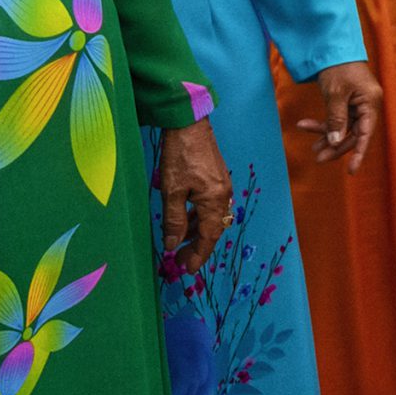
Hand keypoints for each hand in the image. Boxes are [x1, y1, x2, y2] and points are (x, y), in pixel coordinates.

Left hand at [156, 119, 234, 274]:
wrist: (189, 124)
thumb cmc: (180, 156)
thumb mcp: (171, 191)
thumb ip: (174, 220)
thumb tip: (173, 245)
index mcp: (215, 200)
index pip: (209, 236)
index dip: (199, 255)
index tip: (188, 270)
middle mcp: (224, 195)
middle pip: (214, 228)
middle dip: (199, 246)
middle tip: (182, 260)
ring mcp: (222, 186)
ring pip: (211, 217)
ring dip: (197, 232)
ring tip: (180, 243)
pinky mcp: (217, 178)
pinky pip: (210, 206)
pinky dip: (198, 218)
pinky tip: (185, 221)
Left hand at [294, 59, 382, 172]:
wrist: (332, 47)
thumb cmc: (338, 67)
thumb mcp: (335, 94)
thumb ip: (336, 119)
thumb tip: (335, 142)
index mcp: (371, 103)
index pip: (365, 134)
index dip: (358, 153)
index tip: (351, 171)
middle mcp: (368, 106)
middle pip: (354, 134)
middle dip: (335, 146)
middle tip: (318, 158)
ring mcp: (359, 104)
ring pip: (345, 128)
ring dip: (328, 137)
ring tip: (312, 148)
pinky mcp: (349, 102)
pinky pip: (339, 119)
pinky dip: (324, 124)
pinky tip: (306, 126)